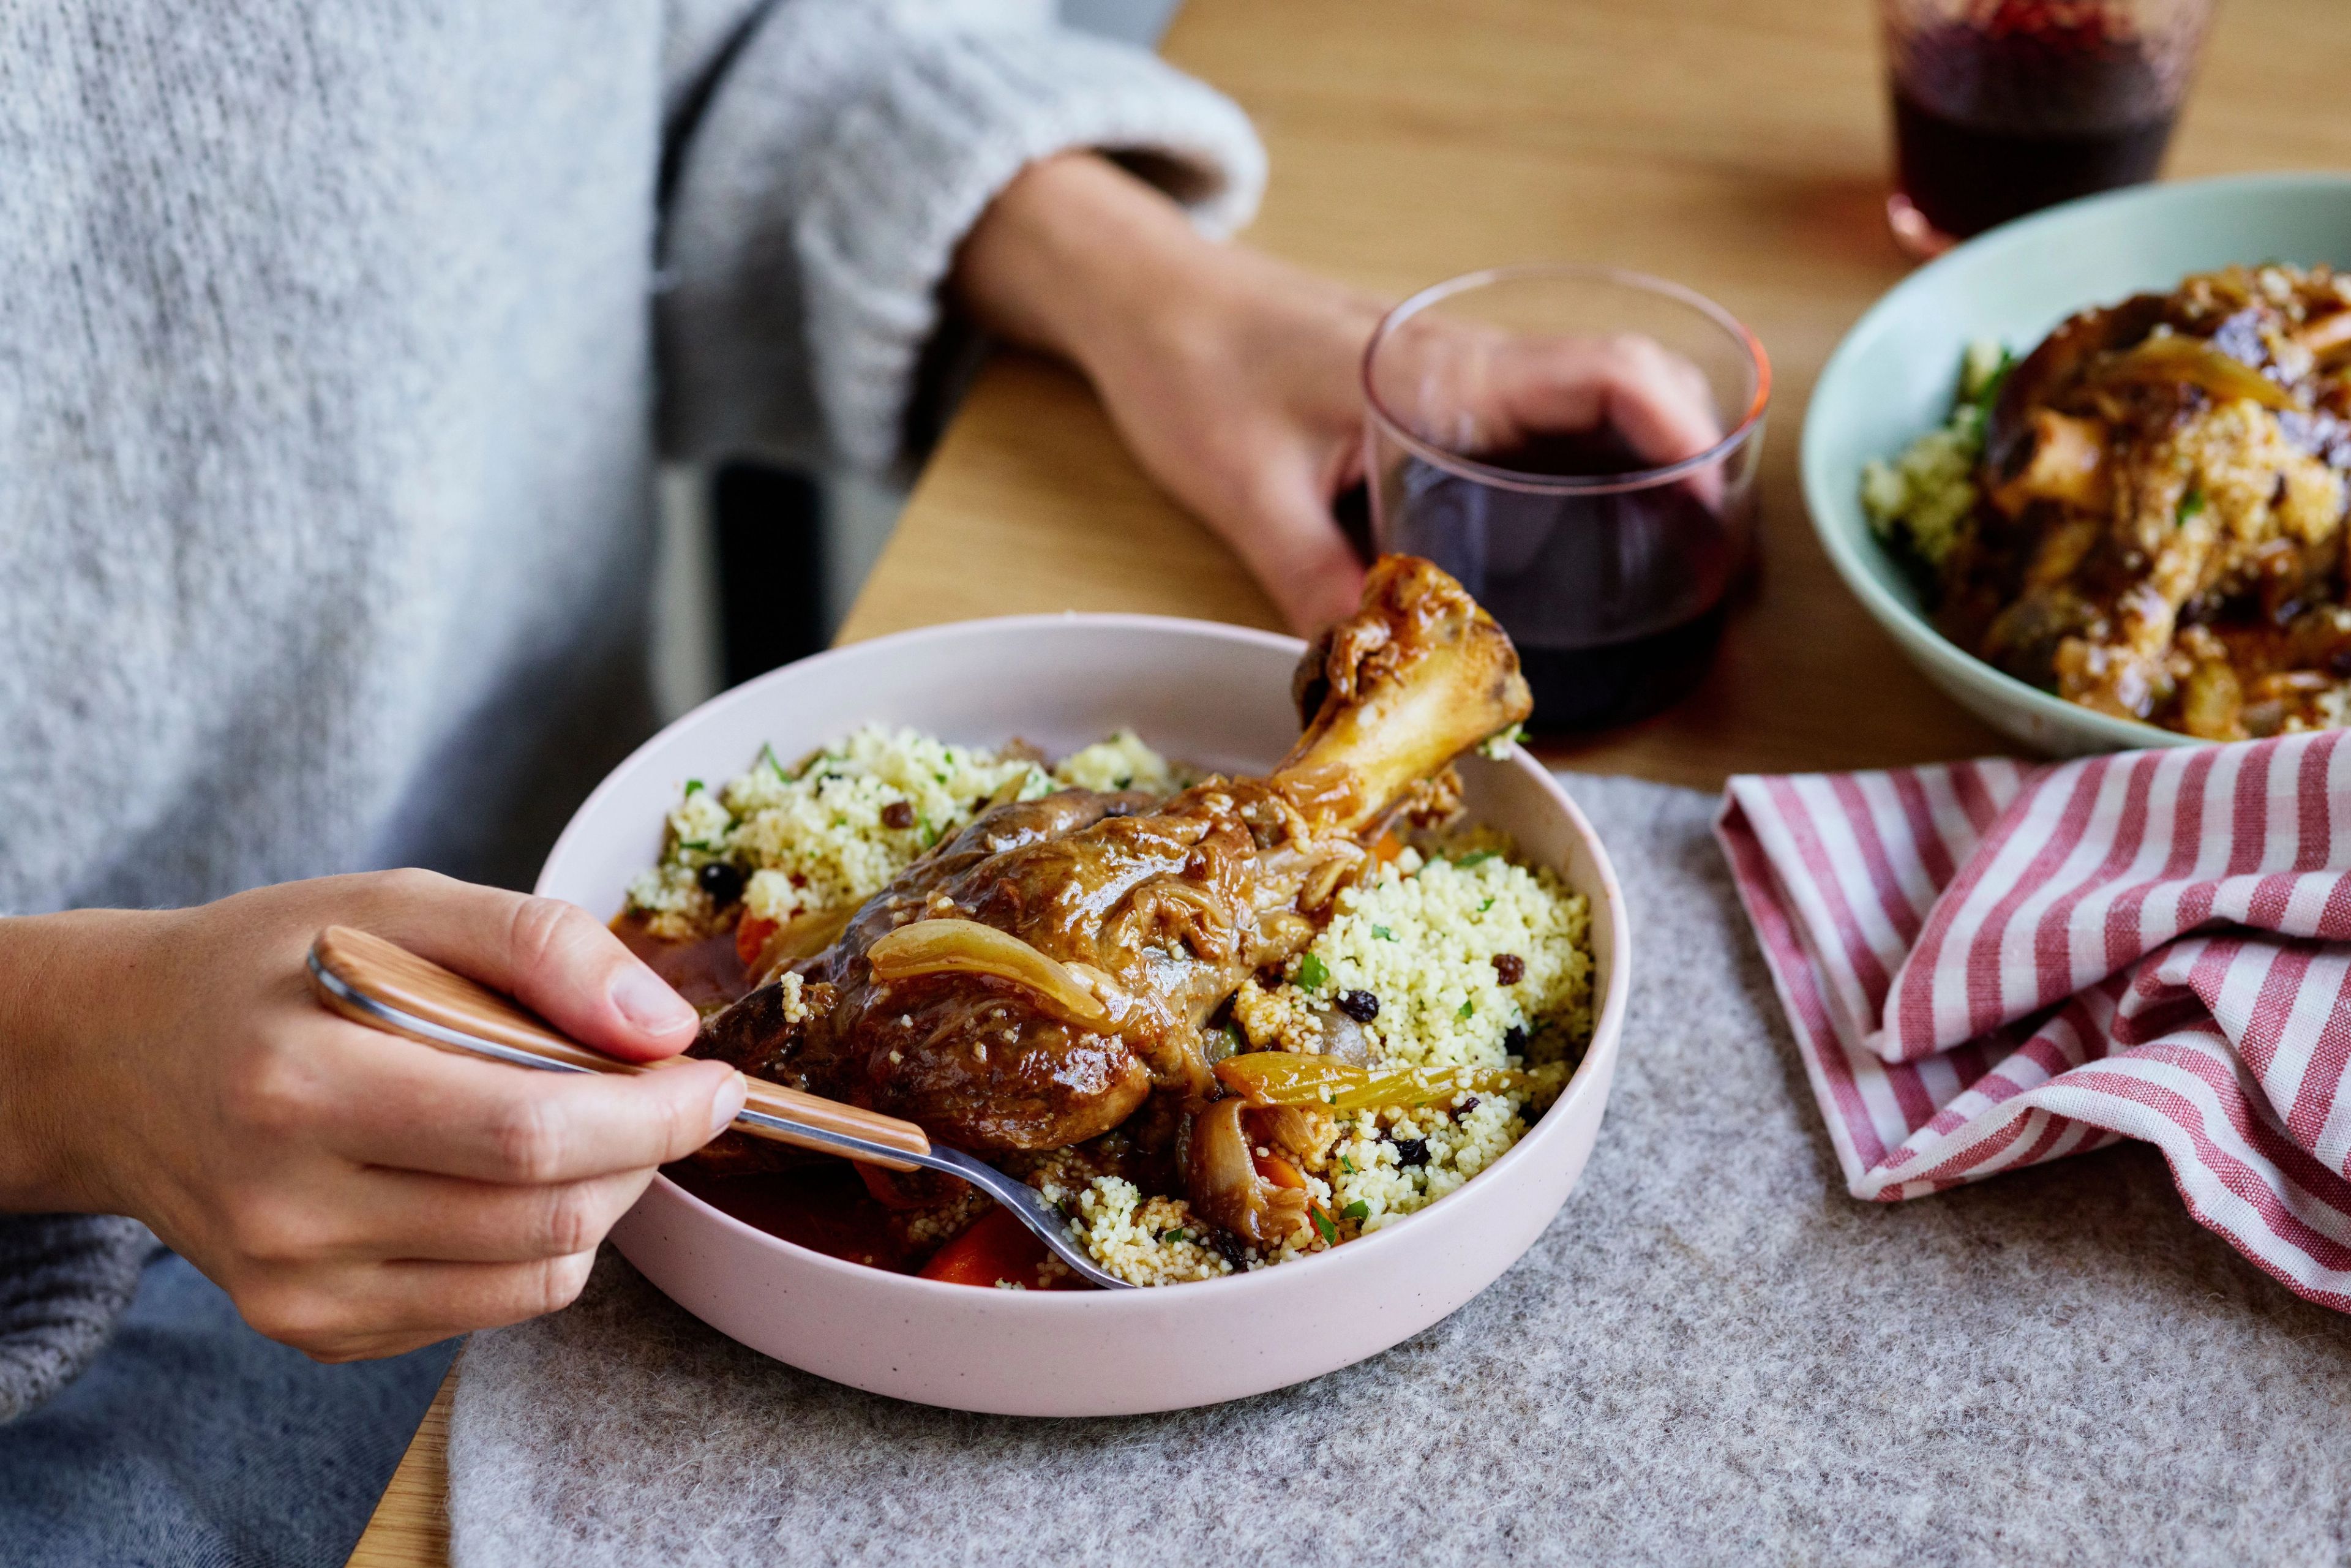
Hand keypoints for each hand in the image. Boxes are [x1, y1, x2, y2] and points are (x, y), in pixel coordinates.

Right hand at [0, 872, 744, 1361]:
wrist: (124, 1059)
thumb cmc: (274, 966)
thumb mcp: (402, 905)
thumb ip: (541, 946)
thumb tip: (664, 1027)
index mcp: (299, 1081)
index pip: (529, 1130)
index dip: (654, 1112)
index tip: (715, 1078)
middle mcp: (287, 1205)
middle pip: (546, 1212)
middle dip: (642, 1151)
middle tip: (657, 1092)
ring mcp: (296, 1287)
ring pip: (537, 1275)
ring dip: (602, 1198)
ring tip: (579, 1123)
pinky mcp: (312, 1329)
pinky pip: (491, 1307)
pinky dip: (537, 1245)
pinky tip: (499, 1174)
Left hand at [952, 154, 1724, 633]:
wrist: (1143, 300)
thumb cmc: (1192, 368)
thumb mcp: (1249, 494)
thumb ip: (1313, 586)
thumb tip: (1373, 689)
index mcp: (1442, 374)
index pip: (1603, 372)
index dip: (1677, 424)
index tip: (1707, 493)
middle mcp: (1466, 368)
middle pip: (1617, 396)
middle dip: (1674, 466)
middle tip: (1697, 560)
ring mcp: (1450, 380)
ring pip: (1576, 417)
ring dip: (1625, 472)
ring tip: (1655, 561)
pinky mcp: (1426, 399)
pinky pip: (1525, 433)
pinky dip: (1564, 476)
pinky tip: (1560, 544)